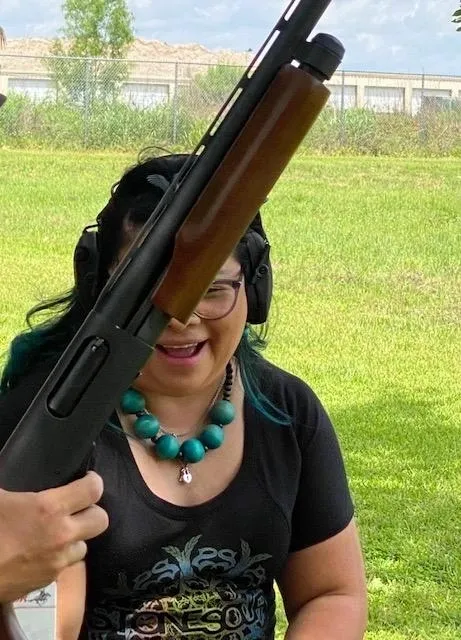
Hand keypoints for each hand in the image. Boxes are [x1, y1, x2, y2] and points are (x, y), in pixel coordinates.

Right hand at [0, 471, 108, 602]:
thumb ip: (15, 488)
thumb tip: (15, 486)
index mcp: (49, 509)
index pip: (93, 490)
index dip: (93, 481)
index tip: (87, 479)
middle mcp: (61, 536)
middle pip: (101, 520)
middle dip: (92, 512)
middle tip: (77, 508)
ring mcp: (56, 562)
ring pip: (83, 546)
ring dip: (74, 538)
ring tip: (56, 533)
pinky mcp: (46, 583)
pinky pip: (63, 566)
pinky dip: (57, 558)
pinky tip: (40, 552)